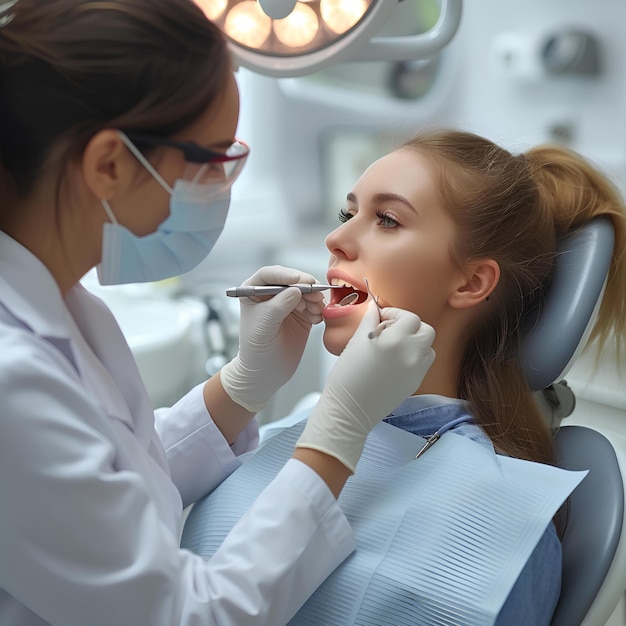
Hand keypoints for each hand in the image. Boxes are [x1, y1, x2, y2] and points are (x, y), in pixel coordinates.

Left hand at [220, 265, 324, 412]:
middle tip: (316, 294)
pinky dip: (318, 309)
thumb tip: (297, 289)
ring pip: (305, 292)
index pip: (269, 275)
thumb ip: (279, 305)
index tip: (300, 281)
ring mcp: (287, 304)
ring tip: (317, 311)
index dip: (286, 275)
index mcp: (254, 291)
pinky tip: (317, 319)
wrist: (265, 373)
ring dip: (314, 298)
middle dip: (305, 286)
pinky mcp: (301, 315)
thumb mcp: (264, 325)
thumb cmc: (256, 349)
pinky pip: (313, 305)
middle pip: (291, 280)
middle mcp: (271, 294)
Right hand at [296, 300, 435, 471]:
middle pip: (425, 329)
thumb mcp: (356, 342)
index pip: (409, 317)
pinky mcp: (416, 382)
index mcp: (395, 341)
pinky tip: (396, 360)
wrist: (349, 410)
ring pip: (428, 346)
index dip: (395, 315)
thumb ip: (370, 321)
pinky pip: (424, 361)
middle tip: (390, 330)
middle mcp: (411, 354)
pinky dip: (415, 355)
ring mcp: (417, 370)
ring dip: (415, 340)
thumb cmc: (347, 377)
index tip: (382, 319)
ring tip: (394, 346)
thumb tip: (375, 307)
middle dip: (410, 326)